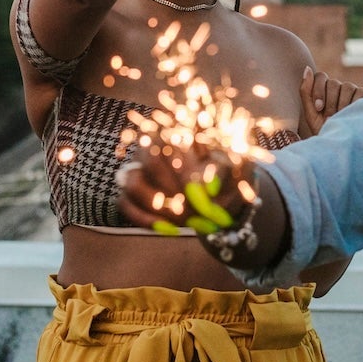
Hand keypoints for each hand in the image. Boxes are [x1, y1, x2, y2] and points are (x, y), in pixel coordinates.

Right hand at [117, 142, 257, 235]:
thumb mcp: (236, 170)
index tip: (210, 190)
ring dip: (159, 205)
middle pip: (151, 162)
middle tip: (195, 208)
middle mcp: (151, 147)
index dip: (189, 166)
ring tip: (184, 219)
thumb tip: (209, 188)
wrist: (221, 198)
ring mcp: (137, 170)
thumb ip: (225, 171)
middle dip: (174, 188)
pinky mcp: (129, 193)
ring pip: (133, 183)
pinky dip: (146, 219)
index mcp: (176, 132)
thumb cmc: (227, 178)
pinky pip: (126, 204)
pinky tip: (170, 229)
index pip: (174, 141)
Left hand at [299, 66, 362, 135]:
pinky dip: (355, 103)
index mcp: (324, 90)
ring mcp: (352, 91)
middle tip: (330, 116)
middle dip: (330, 102)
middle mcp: (338, 88)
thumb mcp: (311, 114)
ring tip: (341, 117)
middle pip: (333, 83)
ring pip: (347, 86)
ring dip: (342, 104)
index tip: (319, 108)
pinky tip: (352, 114)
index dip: (318, 91)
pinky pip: (360, 92)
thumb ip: (305, 91)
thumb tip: (307, 69)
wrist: (340, 145)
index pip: (320, 76)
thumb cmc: (324, 130)